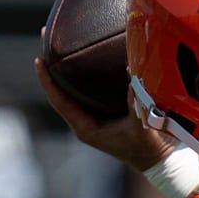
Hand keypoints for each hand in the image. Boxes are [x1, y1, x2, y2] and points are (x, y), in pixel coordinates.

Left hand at [35, 53, 176, 172]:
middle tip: (45, 36)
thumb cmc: (149, 148)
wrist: (160, 161)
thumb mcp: (143, 127)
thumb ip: (137, 103)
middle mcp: (85, 122)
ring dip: (65, 67)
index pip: (59, 101)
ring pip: (72, 89)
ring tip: (61, 41)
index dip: (47, 81)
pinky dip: (83, 73)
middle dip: (51, 65)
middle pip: (60, 91)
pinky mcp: (104, 113)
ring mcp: (94, 118)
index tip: (38, 59)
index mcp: (86, 128)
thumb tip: (132, 72)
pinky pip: (87, 90)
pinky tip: (88, 56)